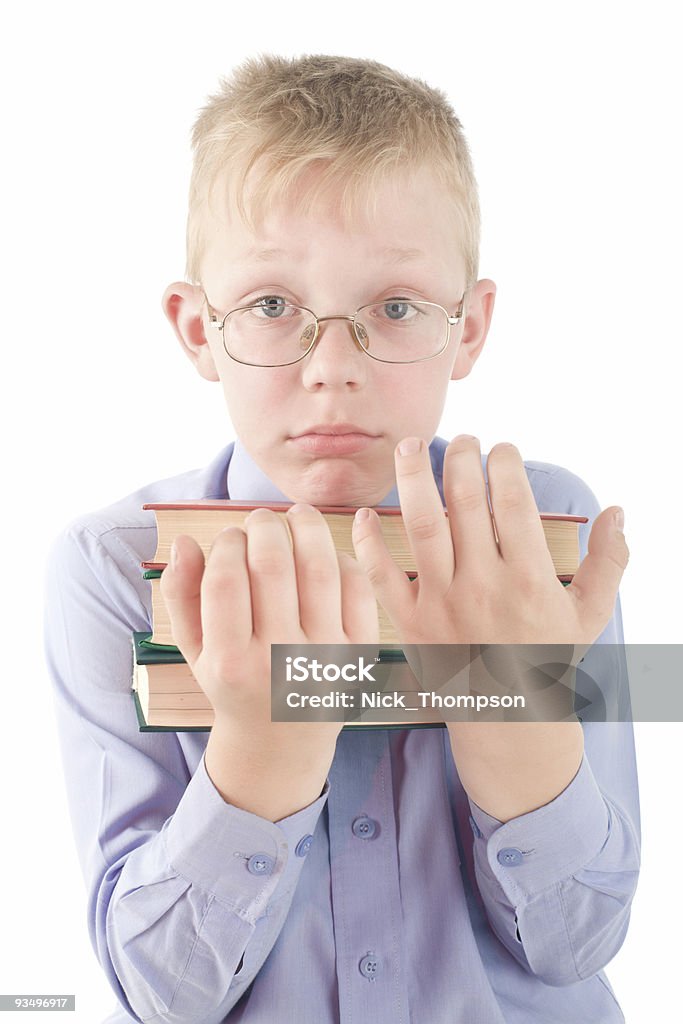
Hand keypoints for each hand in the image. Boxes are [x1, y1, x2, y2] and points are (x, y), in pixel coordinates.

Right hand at [160, 504, 379, 750]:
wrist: (282, 741)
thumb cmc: (232, 685)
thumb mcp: (194, 651)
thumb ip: (182, 596)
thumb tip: (186, 542)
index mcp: (231, 663)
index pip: (225, 580)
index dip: (226, 543)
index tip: (228, 536)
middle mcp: (279, 661)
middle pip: (272, 566)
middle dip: (264, 527)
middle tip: (260, 519)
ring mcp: (325, 656)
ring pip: (319, 568)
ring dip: (307, 527)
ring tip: (296, 514)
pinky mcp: (359, 652)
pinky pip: (356, 587)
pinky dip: (341, 557)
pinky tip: (325, 550)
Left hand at [352, 435, 628, 650]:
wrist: (507, 719)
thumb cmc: (548, 658)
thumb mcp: (589, 613)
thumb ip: (608, 561)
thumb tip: (618, 511)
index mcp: (529, 580)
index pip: (514, 504)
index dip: (506, 465)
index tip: (503, 448)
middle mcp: (483, 587)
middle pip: (467, 504)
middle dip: (462, 459)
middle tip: (462, 439)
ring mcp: (443, 604)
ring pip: (423, 527)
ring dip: (414, 480)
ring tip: (409, 447)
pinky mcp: (411, 622)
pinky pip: (382, 575)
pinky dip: (369, 543)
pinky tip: (366, 513)